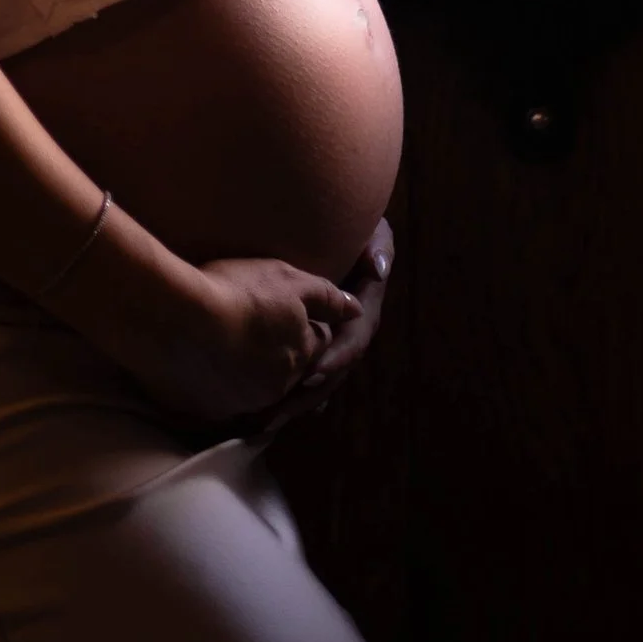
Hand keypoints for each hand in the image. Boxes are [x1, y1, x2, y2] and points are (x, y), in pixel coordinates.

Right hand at [120, 247, 366, 427]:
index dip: (310, 329)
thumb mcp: (287, 279)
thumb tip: (355, 309)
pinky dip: (224, 395)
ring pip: (260, 392)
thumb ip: (325, 296)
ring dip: (255, 380)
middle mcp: (281, 385)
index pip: (319, 344)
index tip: (293, 317)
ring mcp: (246, 403)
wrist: (179, 319)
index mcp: (302, 353)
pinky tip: (212, 381)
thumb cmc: (237, 292)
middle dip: (286, 360)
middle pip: (293, 373)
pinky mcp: (213, 413)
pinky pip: (225, 407)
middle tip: (268, 345)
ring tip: (240, 363)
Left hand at [253, 217, 394, 435]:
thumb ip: (376, 245)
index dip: (337, 356)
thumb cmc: (346, 222)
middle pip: (333, 368)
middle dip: (310, 392)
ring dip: (295, 400)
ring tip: (266, 421)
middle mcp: (346, 327)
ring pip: (316, 376)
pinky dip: (284, 391)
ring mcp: (326, 335)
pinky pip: (298, 370)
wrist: (319, 220)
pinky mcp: (305, 339)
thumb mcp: (368, 231)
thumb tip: (377, 269)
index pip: (354, 338)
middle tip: (282, 412)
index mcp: (362, 307)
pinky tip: (265, 414)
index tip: (315, 372)